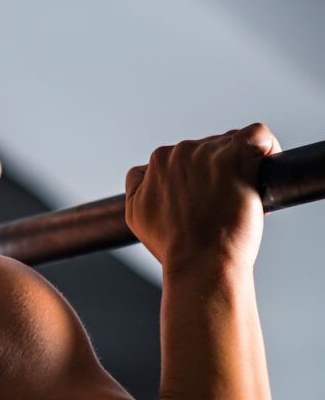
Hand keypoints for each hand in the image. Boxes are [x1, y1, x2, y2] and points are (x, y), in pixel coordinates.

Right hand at [125, 123, 281, 272]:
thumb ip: (137, 187)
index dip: (195, 177)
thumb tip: (145, 176)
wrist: (199, 263)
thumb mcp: (136, 216)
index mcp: (155, 163)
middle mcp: (178, 153)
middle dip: (217, 172)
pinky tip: (261, 171)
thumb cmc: (175, 248)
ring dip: (240, 167)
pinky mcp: (236, 157)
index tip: (203, 199)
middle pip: (207, 148)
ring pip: (232, 145)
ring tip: (237, 200)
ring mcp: (207, 153)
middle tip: (220, 205)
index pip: (180, 157)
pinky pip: (257, 136)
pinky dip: (264, 148)